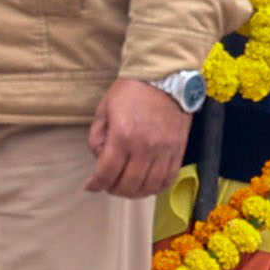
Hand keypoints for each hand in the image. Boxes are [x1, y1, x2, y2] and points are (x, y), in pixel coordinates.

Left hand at [86, 76, 192, 199]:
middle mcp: (144, 147)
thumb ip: (96, 137)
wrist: (165, 76)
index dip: (96, 185)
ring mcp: (164, 150)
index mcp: (122, 136)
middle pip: (127, 185)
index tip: (91, 186)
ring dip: (134, 192)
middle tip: (108, 185)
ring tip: (127, 187)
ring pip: (148, 186)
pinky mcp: (178, 150)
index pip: (106, 174)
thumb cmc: (132, 91)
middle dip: (113, 189)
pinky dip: (156, 187)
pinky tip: (147, 184)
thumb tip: (100, 159)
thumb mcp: (104, 110)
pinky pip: (168, 179)